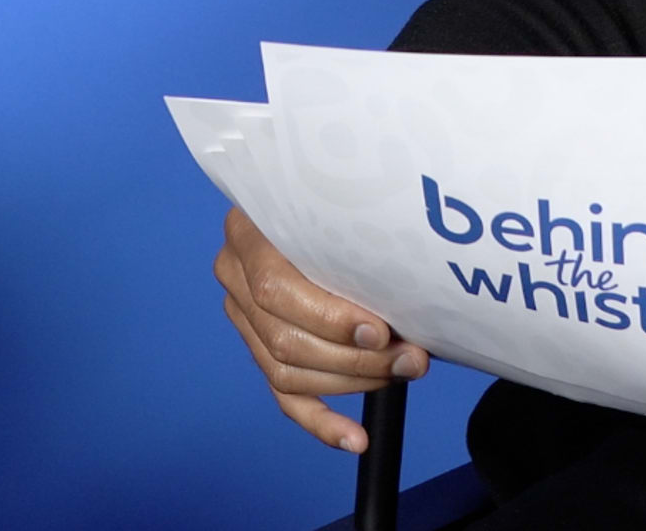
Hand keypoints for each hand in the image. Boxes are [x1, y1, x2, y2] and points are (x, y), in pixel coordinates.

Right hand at [214, 206, 428, 451]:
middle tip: (410, 358)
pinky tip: (354, 438)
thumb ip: (355, 242)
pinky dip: (322, 423)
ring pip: (286, 371)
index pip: (275, 289)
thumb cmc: (342, 208)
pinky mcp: (259, 350)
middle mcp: (234, 274)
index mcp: (248, 232)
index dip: (329, 318)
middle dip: (356, 358)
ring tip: (401, 374)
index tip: (380, 330)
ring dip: (352, 383)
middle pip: (285, 339)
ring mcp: (242, 317)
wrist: (323, 208)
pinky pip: (285, 397)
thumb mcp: (341, 210)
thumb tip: (409, 297)